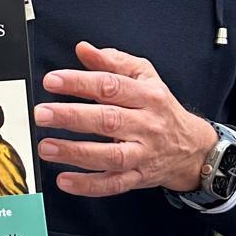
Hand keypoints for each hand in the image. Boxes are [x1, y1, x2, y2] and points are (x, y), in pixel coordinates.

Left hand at [33, 41, 216, 196]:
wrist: (192, 148)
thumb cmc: (160, 108)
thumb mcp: (144, 76)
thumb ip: (113, 61)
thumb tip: (83, 49)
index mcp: (147, 96)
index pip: (111, 86)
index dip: (80, 82)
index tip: (52, 81)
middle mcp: (146, 125)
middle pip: (108, 120)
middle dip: (72, 116)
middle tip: (42, 113)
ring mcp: (143, 154)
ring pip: (109, 155)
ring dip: (75, 152)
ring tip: (46, 147)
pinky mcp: (138, 177)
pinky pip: (113, 184)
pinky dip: (88, 185)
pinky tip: (64, 181)